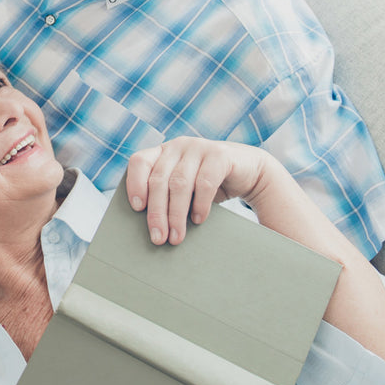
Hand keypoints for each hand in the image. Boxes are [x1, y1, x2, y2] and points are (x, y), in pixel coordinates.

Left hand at [125, 137, 268, 244]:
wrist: (249, 172)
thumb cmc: (208, 185)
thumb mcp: (184, 188)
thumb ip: (166, 196)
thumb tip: (150, 229)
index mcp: (163, 152)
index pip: (139, 162)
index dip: (135, 183)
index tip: (136, 208)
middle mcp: (178, 146)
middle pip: (159, 180)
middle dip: (157, 212)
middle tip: (158, 238)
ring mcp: (199, 147)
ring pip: (179, 183)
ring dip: (176, 214)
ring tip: (176, 237)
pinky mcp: (220, 155)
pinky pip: (204, 182)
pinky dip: (200, 205)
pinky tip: (198, 220)